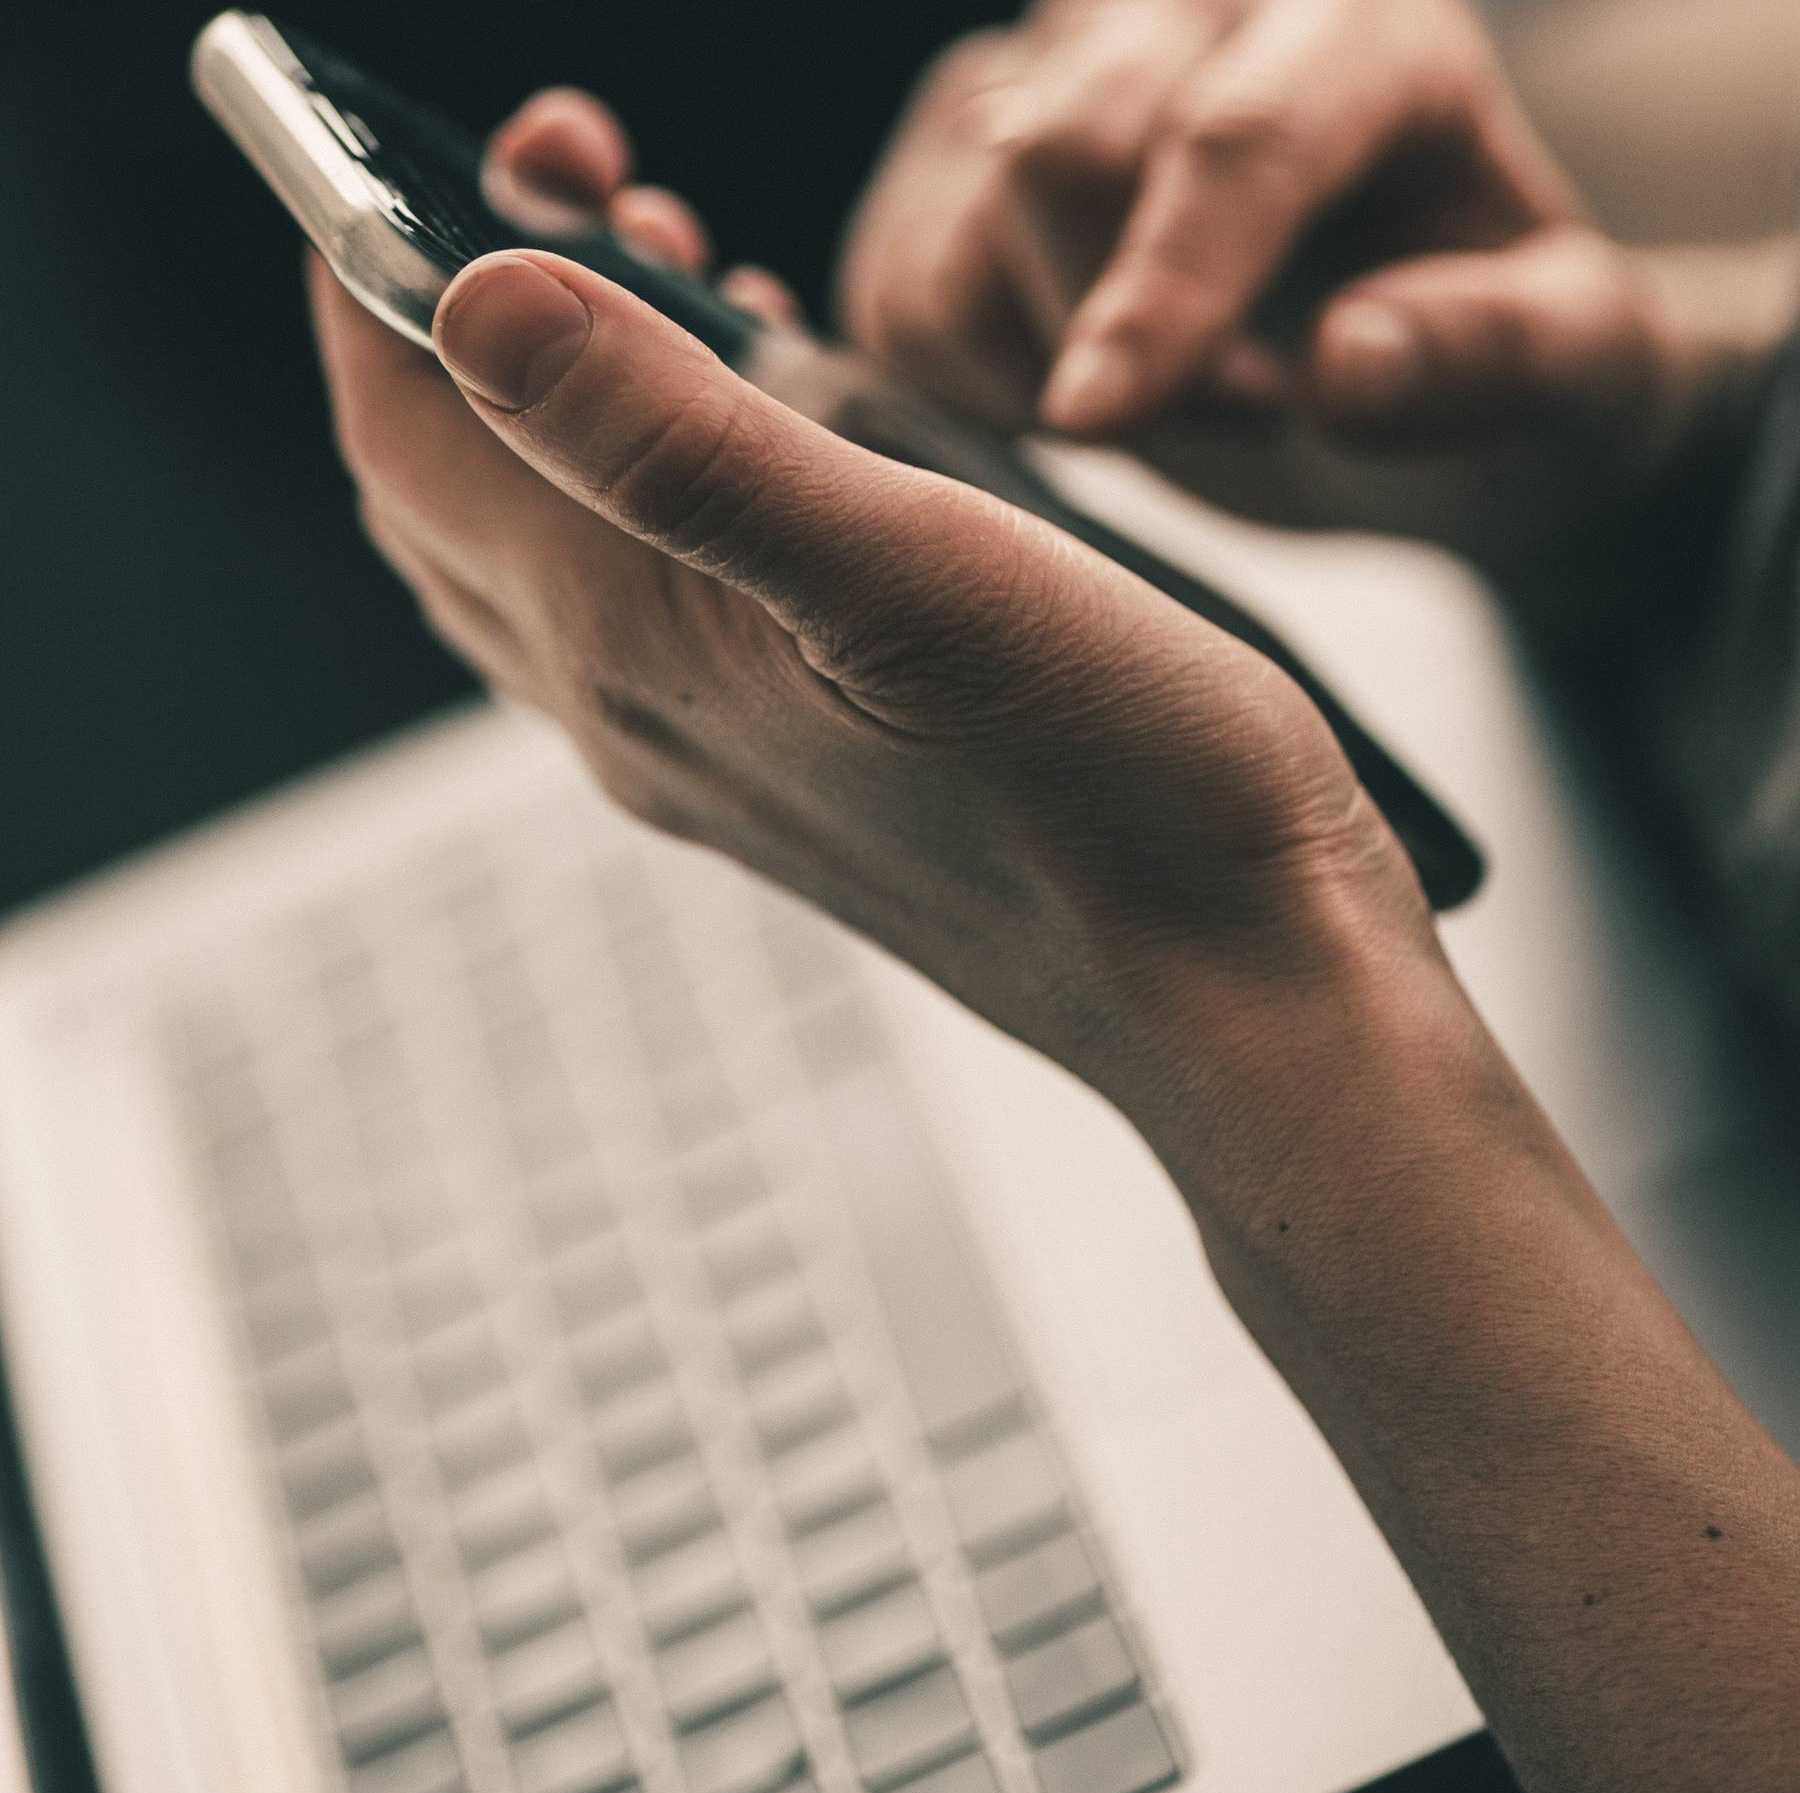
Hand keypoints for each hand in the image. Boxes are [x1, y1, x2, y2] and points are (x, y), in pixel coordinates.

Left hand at [306, 91, 1440, 1137]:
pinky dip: (661, 490)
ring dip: (564, 402)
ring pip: (554, 553)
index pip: (403, 437)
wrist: (1230, 985)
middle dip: (459, 321)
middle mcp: (640, 715)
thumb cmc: (1116, 789)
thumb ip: (685, 446)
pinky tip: (772, 434)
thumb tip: (475, 299)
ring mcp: (715, 756)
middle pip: (453, 494)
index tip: (409, 146)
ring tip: (667, 269)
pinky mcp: (800, 773)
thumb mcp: (914, 576)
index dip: (366, 276)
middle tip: (569, 186)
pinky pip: (661, 609)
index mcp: (634, 646)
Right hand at [838, 0, 1748, 568]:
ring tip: (1172, 394)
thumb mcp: (1573, 364)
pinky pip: (895, 289)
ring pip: (958, 222)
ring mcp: (1052, 72)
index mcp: (1364, 23)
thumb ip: (1497, 355)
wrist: (1387, 335)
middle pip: (1063, 154)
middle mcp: (1188, 7)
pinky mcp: (955, 156)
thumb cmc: (1485, 340)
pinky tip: (1072, 383)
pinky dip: (964, 378)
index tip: (1101, 422)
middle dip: (1112, 336)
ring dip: (1041, 367)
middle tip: (1236, 413)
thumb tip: (1347, 362)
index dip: (1163, 289)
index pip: (1234, 137)